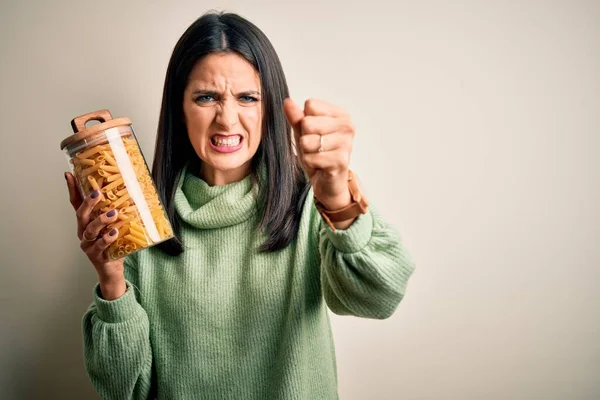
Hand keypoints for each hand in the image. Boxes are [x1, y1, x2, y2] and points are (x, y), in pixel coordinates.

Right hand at [65, 172, 125, 298]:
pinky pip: (98, 246)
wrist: (113, 269)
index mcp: (86, 222)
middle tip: (98, 193)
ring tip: (113, 214)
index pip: (76, 204)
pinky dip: (106, 239)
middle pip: (80, 215)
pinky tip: (113, 233)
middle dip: (88, 202)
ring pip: (89, 230)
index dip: (72, 190)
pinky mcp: (95, 255)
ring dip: (100, 220)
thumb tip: (132, 192)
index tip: (69, 174)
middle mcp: (83, 232)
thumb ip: (117, 211)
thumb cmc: (115, 244)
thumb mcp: (115, 225)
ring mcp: (87, 244)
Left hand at [283, 98, 354, 210]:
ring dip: (307, 152)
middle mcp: (347, 126)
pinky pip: (310, 157)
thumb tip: (287, 102)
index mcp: (341, 114)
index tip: (314, 132)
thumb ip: (296, 117)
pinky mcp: (341, 160)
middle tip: (315, 147)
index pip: (311, 105)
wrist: (328, 182)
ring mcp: (346, 143)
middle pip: (308, 122)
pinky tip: (320, 166)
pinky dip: (310, 163)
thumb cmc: (317, 154)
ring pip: (307, 141)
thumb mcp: (303, 133)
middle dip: (305, 138)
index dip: (305, 120)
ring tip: (317, 156)